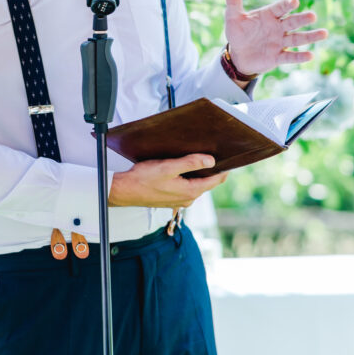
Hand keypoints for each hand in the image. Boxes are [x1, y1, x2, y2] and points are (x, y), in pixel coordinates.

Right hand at [109, 153, 227, 208]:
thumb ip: (191, 163)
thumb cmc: (143, 179)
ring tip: (199, 158)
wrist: (124, 191)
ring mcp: (179, 200)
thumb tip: (211, 161)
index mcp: (190, 191)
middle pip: (207, 182)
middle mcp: (187, 199)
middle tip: (214, 153)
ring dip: (199, 173)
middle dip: (212, 169)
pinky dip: (188, 178)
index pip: (215, 180)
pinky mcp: (171, 199)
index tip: (229, 157)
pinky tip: (182, 168)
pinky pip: (186, 187)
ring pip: (196, 185)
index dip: (224, 169)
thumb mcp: (169, 167)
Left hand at [224, 0, 327, 76]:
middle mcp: (278, 27)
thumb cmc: (238, 33)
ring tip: (324, 33)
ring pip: (297, 38)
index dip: (287, 4)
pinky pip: (290, 57)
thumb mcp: (233, 17)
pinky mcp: (278, 57)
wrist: (238, 55)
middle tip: (312, 16)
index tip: (294, 1)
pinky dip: (299, 56)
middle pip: (293, 22)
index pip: (280, 8)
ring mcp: (280, 42)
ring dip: (310, 36)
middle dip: (302, 19)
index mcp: (270, 15)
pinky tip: (310, 55)